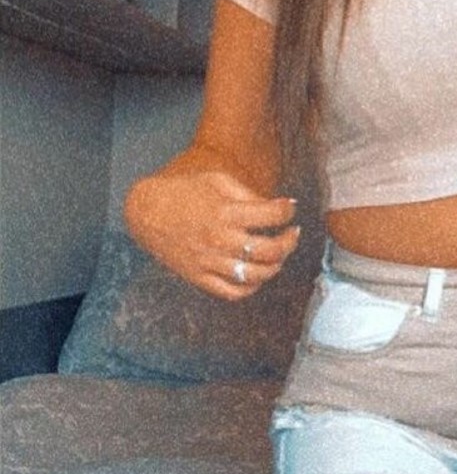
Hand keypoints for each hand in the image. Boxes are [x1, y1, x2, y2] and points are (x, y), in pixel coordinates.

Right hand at [124, 168, 300, 300]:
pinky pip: (233, 292)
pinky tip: (257, 274)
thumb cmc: (184, 192)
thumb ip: (248, 194)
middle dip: (290, 241)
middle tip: (293, 233)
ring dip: (276, 265)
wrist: (146, 212)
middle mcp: (220, 240)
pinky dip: (252, 287)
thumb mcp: (217, 181)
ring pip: (256, 275)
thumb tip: (276, 207)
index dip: (288, 211)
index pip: (272, 216)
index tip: (289, 208)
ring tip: (279, 255)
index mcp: (225, 212)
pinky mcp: (200, 278)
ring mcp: (209, 262)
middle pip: (270, 250)